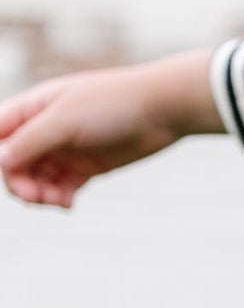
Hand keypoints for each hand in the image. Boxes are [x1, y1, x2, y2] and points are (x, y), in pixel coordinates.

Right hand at [0, 50, 223, 208]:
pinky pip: (61, 188)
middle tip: (38, 197)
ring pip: (36, 179)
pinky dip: (59, 198)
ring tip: (58, 201)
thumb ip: (29, 140)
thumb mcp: (65, 120)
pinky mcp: (86, 166)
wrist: (164, 110)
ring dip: (39, 194)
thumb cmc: (112, 104)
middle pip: (14, 163)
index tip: (11, 171)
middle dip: (19, 183)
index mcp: (33, 108)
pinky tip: (68, 203)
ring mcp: (65, 148)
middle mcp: (45, 129)